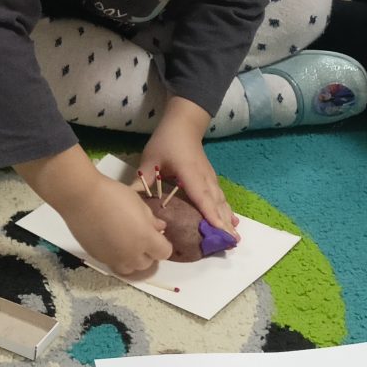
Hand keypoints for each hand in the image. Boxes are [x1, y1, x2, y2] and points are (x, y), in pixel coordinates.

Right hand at [17, 148, 170, 276]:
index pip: (164, 253)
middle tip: (142, 238)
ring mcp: (113, 258)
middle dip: (149, 253)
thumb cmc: (112, 195)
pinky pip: (113, 264)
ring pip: (130, 269)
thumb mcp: (138, 203)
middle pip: (147, 263)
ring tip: (127, 245)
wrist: (81, 198)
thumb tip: (159, 228)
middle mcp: (131, 254)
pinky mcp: (98, 257)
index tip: (158, 237)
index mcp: (145, 239)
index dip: (163, 245)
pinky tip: (112, 242)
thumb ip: (151, 220)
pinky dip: (117, 257)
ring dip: (133, 260)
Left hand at [141, 99, 237, 235]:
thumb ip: (142, 180)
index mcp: (189, 173)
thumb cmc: (166, 141)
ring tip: (235, 237)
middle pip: (216, 202)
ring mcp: (210, 177)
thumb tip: (131, 202)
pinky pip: (220, 197)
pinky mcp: (211, 178)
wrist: (184, 124)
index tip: (219, 229)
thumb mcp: (150, 159)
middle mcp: (204, 177)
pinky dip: (226, 210)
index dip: (209, 213)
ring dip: (228, 218)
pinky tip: (232, 221)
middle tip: (232, 242)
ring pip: (221, 201)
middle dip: (224, 222)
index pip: (201, 196)